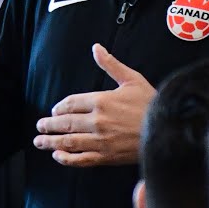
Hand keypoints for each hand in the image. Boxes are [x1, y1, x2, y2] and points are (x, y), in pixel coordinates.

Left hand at [32, 43, 155, 166]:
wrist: (169, 129)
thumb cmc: (151, 103)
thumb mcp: (132, 79)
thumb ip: (111, 65)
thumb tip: (96, 48)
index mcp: (101, 100)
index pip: (70, 104)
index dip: (59, 108)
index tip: (54, 111)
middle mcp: (97, 121)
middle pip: (65, 123)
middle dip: (49, 125)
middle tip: (40, 126)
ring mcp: (101, 140)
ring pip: (69, 141)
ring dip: (51, 142)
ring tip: (39, 141)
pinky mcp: (106, 156)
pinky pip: (81, 159)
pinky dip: (67, 159)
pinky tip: (58, 156)